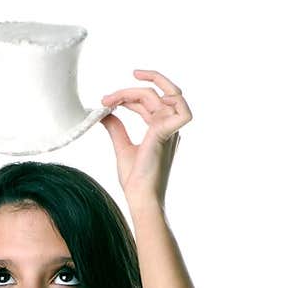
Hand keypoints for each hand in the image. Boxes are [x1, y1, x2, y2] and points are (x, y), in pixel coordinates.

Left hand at [100, 70, 191, 211]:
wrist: (140, 198)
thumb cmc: (136, 181)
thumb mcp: (122, 148)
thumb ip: (116, 129)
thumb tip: (105, 113)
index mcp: (160, 129)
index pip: (148, 102)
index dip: (127, 97)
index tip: (106, 102)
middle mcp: (169, 127)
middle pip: (155, 94)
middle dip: (129, 90)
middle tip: (107, 98)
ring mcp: (171, 130)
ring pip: (166, 94)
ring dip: (142, 89)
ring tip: (118, 95)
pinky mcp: (167, 134)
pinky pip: (181, 109)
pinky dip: (168, 98)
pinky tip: (139, 99)